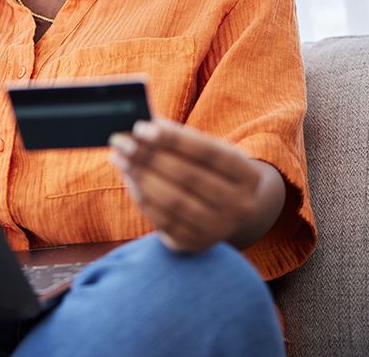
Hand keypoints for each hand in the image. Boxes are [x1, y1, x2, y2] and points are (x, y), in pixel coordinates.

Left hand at [109, 118, 270, 252]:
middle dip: (150, 157)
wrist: (228, 213)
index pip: (208, 152)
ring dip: (141, 176)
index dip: (174, 139)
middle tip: (121, 142)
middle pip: (189, 177)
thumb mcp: (207, 153)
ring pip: (173, 201)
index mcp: (248, 176)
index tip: (141, 127)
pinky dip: (142, 197)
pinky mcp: (195, 245)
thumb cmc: (210, 172)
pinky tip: (129, 179)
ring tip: (120, 158)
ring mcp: (219, 229)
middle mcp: (240, 206)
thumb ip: (179, 138)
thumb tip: (144, 124)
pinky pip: (163, 220)